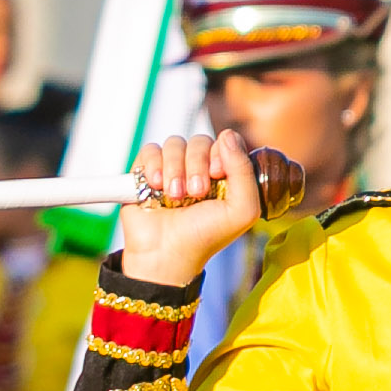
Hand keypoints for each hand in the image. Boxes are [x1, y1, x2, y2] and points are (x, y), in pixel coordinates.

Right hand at [114, 129, 270, 286]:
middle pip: (199, 141)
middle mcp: (198, 168)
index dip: (221, 152)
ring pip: (174, 144)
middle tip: (195, 193)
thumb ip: (244, 171)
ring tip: (173, 197)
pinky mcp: (146, 173)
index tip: (217, 175)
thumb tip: (227, 135)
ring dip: (175, 169)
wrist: (167, 255)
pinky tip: (155, 187)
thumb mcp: (242, 209)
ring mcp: (171, 169)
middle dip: (197, 165)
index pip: (225, 142)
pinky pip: (150, 150)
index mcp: (223, 174)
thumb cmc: (206, 237)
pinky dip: (153, 165)